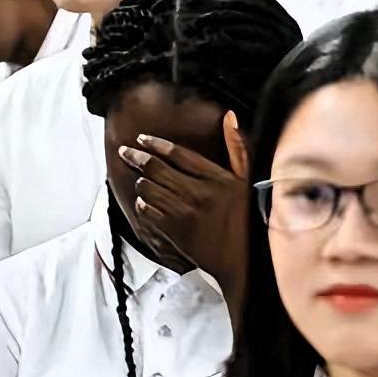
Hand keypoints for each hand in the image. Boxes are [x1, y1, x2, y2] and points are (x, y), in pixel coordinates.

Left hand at [118, 112, 249, 304]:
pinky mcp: (175, 232)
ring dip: (141, 181)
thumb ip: (239, 148)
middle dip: (137, 157)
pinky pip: (148, 212)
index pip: (180, 154)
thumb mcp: (251, 181)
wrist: (244, 260)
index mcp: (218, 179)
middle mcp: (199, 193)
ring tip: (138, 176)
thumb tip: (229, 116)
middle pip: (157, 169)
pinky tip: (145, 201)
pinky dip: (143, 204)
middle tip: (126, 152)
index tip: (143, 138)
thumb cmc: (251, 219)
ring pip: (149, 189)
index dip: (157, 144)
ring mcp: (184, 213)